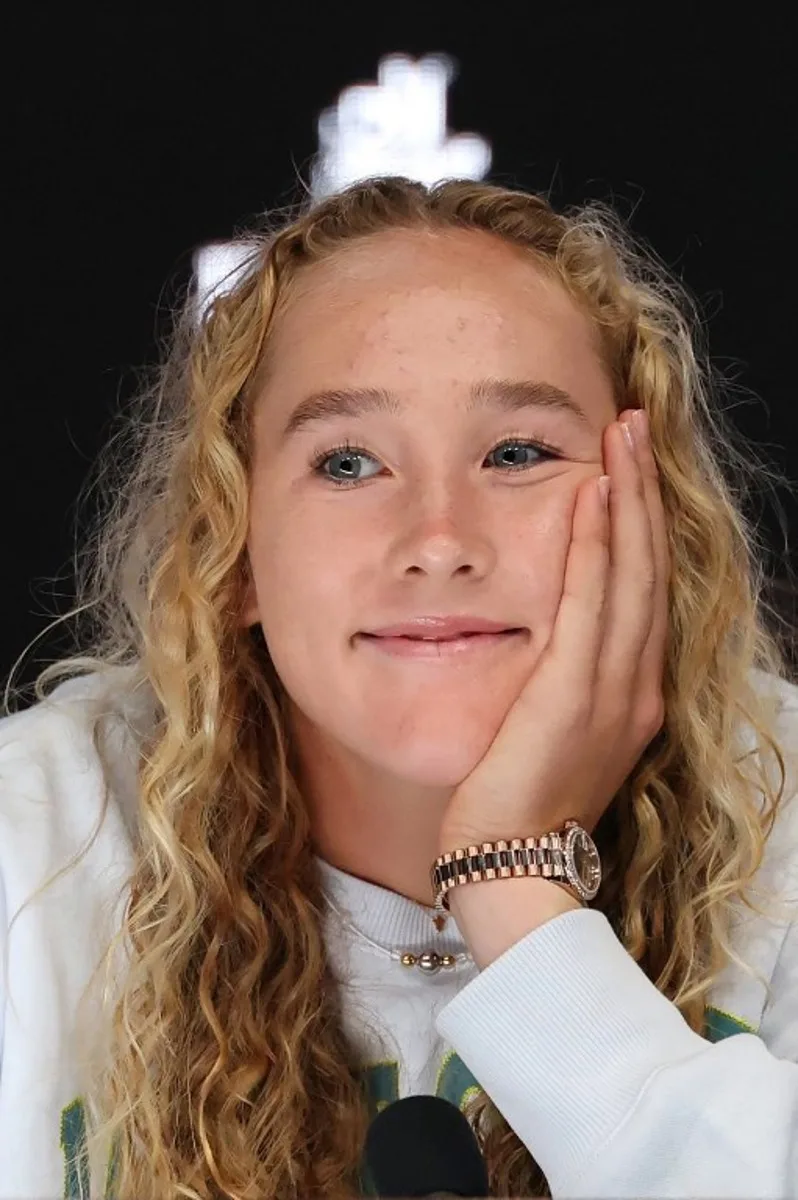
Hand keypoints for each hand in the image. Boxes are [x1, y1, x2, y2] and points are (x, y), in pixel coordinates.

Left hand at [438, 409, 670, 856]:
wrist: (508, 871)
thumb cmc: (511, 805)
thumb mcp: (546, 736)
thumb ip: (555, 685)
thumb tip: (535, 643)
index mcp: (629, 695)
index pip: (641, 590)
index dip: (639, 524)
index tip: (625, 469)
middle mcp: (634, 687)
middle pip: (648, 568)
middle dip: (642, 492)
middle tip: (631, 426)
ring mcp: (613, 691)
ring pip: (630, 574)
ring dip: (627, 499)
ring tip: (619, 436)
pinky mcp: (574, 695)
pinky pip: (591, 605)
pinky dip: (597, 546)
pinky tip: (592, 495)